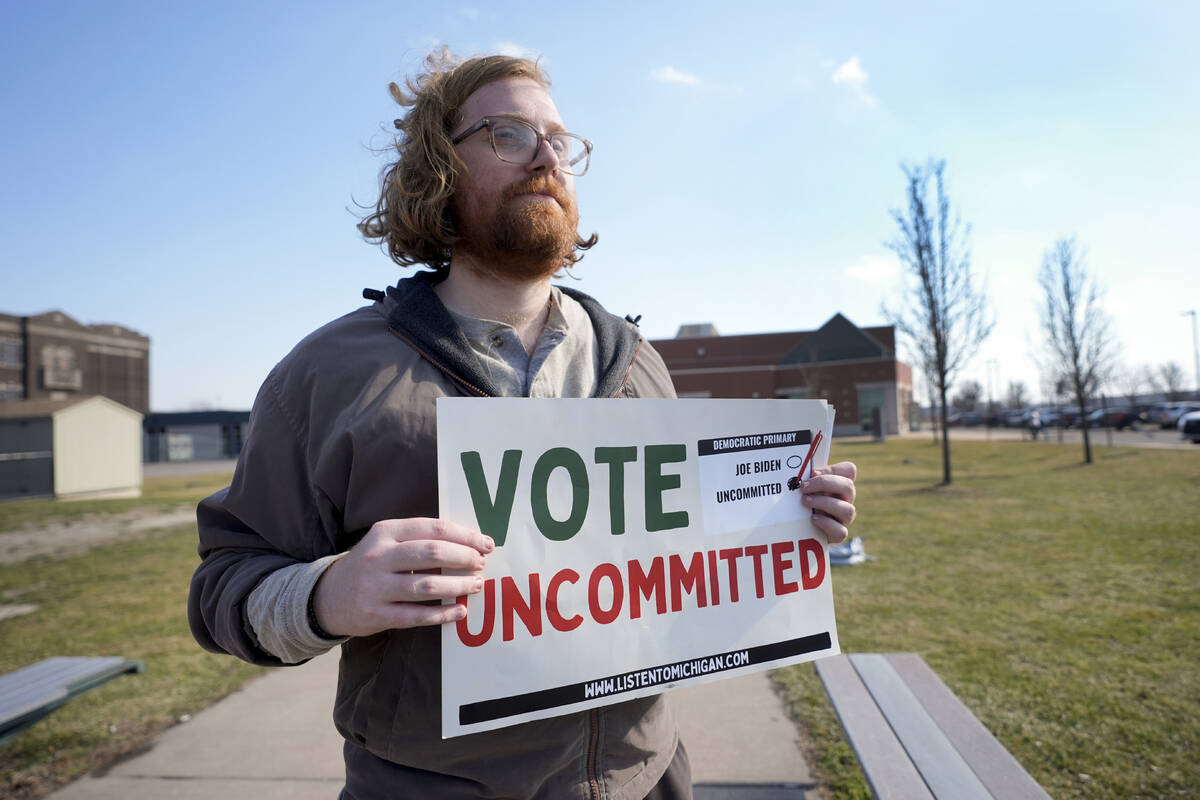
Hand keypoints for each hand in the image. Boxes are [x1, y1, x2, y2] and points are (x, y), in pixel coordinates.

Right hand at [313, 518, 492, 636]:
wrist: (329, 597)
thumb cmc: (371, 565)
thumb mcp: (386, 542)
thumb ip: (419, 539)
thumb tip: (469, 544)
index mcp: (385, 532)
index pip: (433, 528)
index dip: (464, 536)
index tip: (485, 543)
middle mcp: (378, 556)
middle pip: (432, 553)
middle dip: (464, 558)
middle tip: (481, 564)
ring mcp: (375, 587)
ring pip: (427, 585)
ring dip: (458, 585)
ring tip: (476, 586)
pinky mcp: (375, 615)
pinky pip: (416, 616)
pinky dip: (442, 614)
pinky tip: (460, 611)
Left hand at [800, 461, 856, 544]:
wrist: (798, 529)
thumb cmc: (801, 502)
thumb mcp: (803, 488)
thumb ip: (804, 478)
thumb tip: (796, 472)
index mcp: (839, 484)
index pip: (849, 470)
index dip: (833, 469)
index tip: (813, 473)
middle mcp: (845, 500)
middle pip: (848, 486)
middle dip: (824, 484)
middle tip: (804, 487)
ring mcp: (843, 518)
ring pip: (848, 509)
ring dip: (824, 503)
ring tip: (805, 502)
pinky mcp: (838, 534)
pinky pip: (841, 531)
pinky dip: (826, 524)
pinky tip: (812, 519)